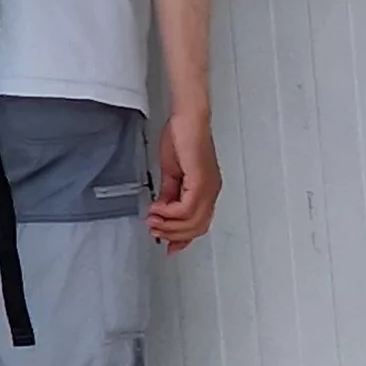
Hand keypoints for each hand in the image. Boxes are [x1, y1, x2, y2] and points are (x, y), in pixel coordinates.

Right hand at [148, 102, 219, 251]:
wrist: (187, 119)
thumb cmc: (181, 138)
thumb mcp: (171, 173)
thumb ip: (169, 194)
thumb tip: (162, 212)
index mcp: (206, 191)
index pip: (199, 223)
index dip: (183, 238)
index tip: (168, 246)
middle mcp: (211, 192)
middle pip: (197, 227)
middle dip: (173, 234)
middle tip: (154, 231)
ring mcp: (209, 187)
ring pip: (193, 221)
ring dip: (169, 226)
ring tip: (153, 222)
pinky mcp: (201, 181)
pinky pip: (187, 208)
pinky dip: (170, 213)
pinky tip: (158, 210)